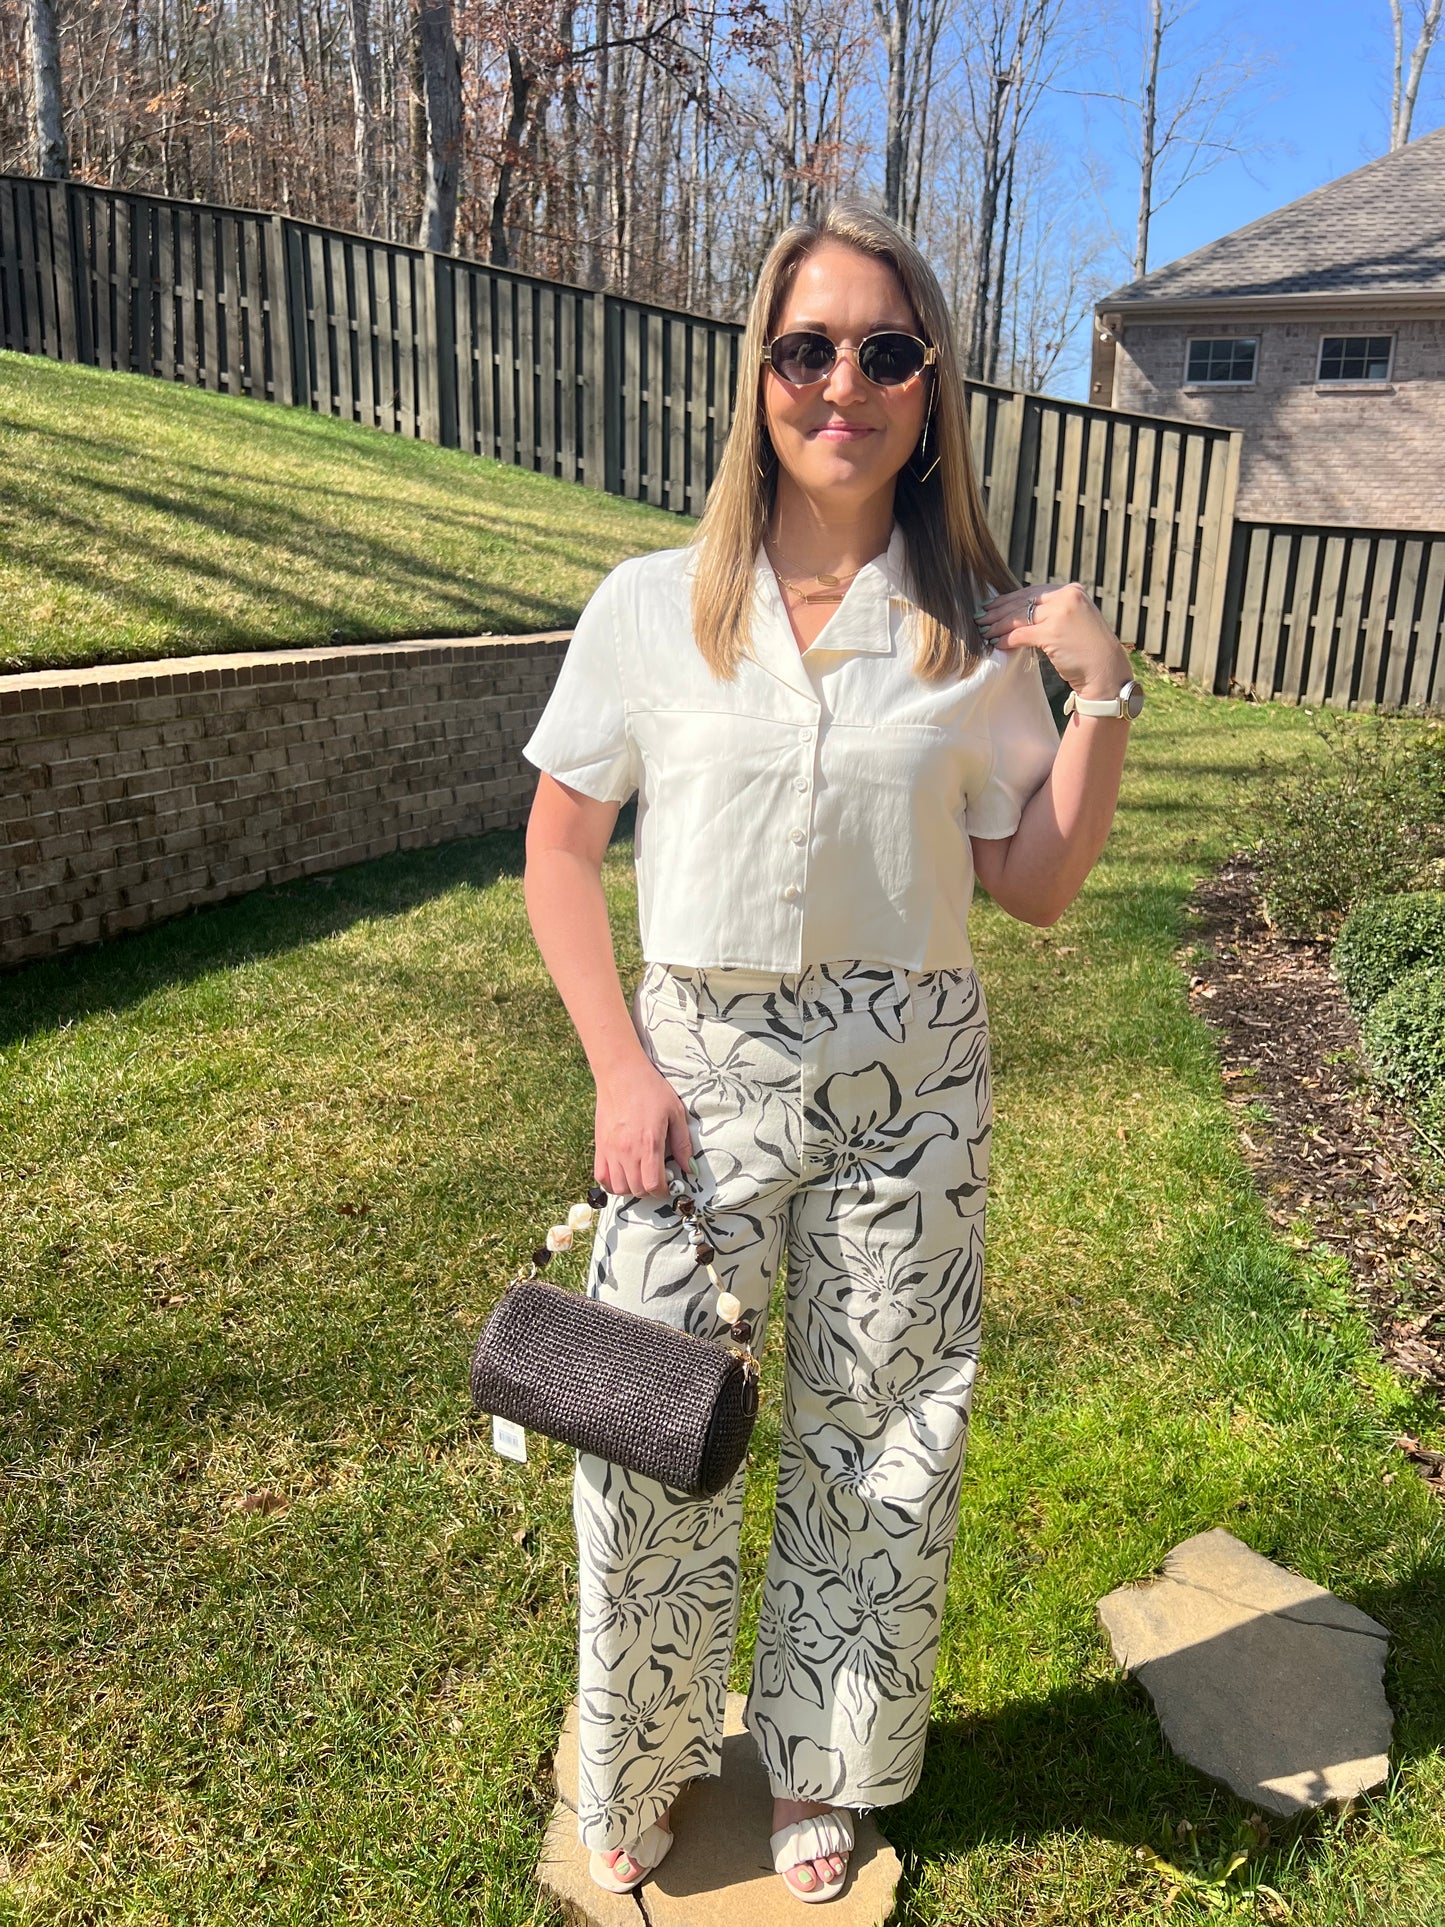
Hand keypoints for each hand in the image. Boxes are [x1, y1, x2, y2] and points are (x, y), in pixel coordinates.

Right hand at [594, 1053, 695, 1198]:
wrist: (621, 1073)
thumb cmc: (650, 1089)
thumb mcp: (675, 1113)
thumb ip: (683, 1143)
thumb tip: (689, 1168)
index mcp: (649, 1144)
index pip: (653, 1185)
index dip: (663, 1191)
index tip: (669, 1185)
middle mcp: (627, 1151)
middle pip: (636, 1190)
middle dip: (650, 1191)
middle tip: (657, 1179)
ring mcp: (610, 1150)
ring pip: (618, 1187)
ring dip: (631, 1188)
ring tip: (640, 1176)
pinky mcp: (599, 1145)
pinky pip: (601, 1176)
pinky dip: (611, 1182)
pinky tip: (622, 1174)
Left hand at [978, 581, 1131, 699]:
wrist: (1106, 671)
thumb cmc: (1088, 651)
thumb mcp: (1074, 621)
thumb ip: (1053, 612)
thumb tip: (1022, 613)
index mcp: (1072, 591)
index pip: (1032, 592)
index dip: (1009, 599)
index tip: (992, 605)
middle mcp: (1067, 597)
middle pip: (1022, 601)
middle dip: (998, 610)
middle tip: (979, 616)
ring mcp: (1061, 614)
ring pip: (1019, 616)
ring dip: (997, 625)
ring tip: (983, 630)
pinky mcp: (1053, 633)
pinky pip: (1021, 634)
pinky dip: (1006, 639)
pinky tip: (996, 643)